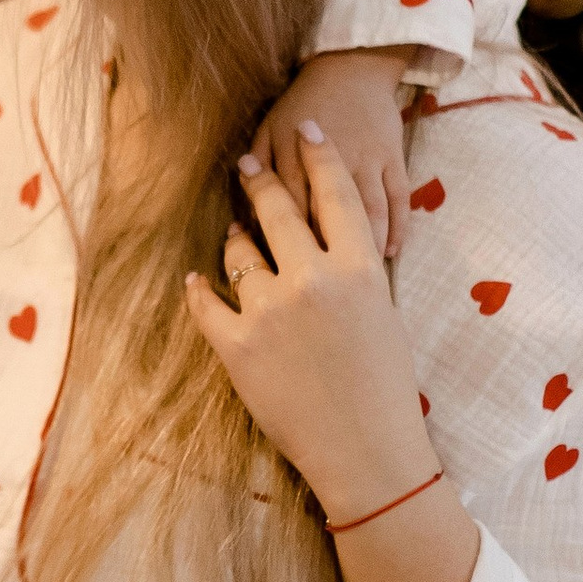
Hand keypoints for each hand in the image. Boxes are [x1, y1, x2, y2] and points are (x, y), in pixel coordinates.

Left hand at [184, 128, 432, 523]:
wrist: (367, 452)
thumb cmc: (387, 389)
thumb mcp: (385, 316)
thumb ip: (356, 273)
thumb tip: (333, 244)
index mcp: (359, 269)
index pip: (336, 193)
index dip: (320, 155)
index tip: (306, 129)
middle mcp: (313, 279)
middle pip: (279, 209)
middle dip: (260, 180)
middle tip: (247, 164)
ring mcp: (270, 311)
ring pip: (239, 253)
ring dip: (235, 240)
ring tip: (233, 232)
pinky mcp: (236, 346)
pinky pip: (207, 303)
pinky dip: (199, 289)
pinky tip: (195, 280)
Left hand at [261, 48, 411, 261]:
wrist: (352, 66)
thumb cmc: (303, 102)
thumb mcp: (268, 127)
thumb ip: (258, 166)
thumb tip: (244, 212)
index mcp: (293, 158)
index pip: (286, 211)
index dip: (283, 245)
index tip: (282, 275)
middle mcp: (331, 162)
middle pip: (325, 219)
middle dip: (321, 258)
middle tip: (318, 291)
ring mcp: (367, 161)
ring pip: (367, 214)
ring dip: (364, 249)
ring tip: (359, 282)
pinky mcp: (395, 160)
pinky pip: (398, 200)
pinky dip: (397, 228)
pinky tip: (390, 254)